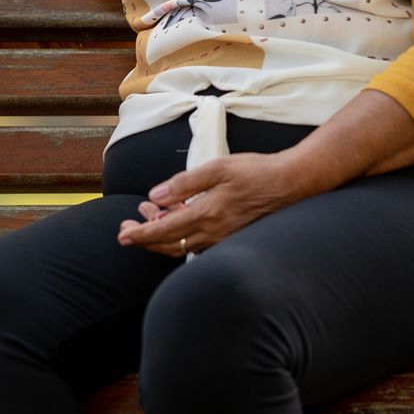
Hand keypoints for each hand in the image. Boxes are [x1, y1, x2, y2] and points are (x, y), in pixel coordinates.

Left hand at [115, 153, 297, 256]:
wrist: (291, 183)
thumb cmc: (257, 172)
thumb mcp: (218, 168)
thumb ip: (185, 183)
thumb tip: (155, 196)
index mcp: (207, 214)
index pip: (164, 231)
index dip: (140, 235)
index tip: (122, 236)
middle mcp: (214, 233)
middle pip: (169, 244)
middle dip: (145, 239)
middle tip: (126, 231)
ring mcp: (223, 239)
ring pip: (183, 245)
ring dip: (162, 235)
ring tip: (148, 217)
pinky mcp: (231, 238)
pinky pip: (198, 244)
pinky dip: (181, 235)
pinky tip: (177, 218)